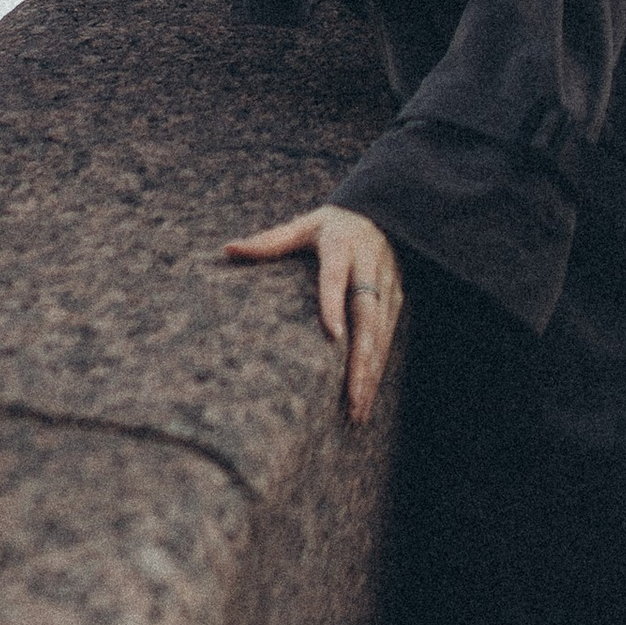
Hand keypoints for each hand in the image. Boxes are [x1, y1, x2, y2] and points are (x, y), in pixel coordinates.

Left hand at [224, 202, 405, 423]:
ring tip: (357, 410)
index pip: (337, 278)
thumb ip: (270, 241)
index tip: (333, 335)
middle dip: (361, 359)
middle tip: (350, 397)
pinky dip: (378, 369)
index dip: (334, 304)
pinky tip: (366, 397)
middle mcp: (369, 268)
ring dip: (371, 373)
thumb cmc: (333, 225)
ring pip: (382, 334)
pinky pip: (388, 338)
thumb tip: (228, 248)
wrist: (384, 213)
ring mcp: (387, 286)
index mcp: (342, 248)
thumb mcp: (304, 225)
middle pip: (368, 316)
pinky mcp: (396, 300)